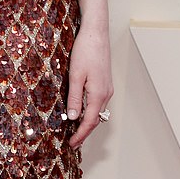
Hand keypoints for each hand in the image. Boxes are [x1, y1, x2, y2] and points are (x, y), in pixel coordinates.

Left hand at [66, 24, 112, 148]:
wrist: (96, 33)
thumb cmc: (85, 51)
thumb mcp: (75, 76)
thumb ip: (74, 98)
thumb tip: (73, 117)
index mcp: (98, 94)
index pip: (90, 122)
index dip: (81, 135)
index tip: (72, 144)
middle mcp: (106, 94)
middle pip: (96, 119)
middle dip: (84, 132)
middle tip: (73, 142)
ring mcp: (107, 88)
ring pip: (98, 111)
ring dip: (88, 122)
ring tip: (75, 130)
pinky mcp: (105, 83)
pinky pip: (98, 103)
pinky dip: (90, 111)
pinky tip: (81, 111)